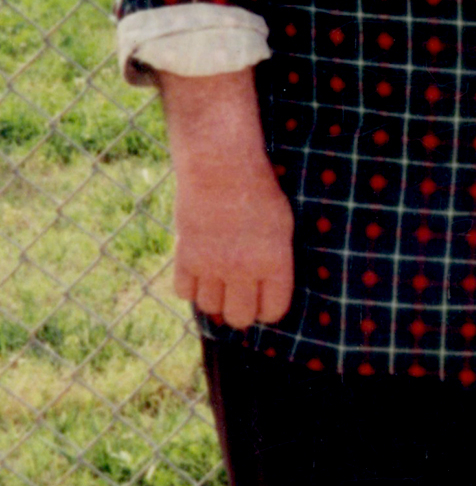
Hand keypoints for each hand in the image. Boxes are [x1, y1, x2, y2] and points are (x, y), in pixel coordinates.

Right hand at [172, 156, 294, 327]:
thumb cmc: (259, 192)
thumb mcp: (283, 226)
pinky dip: (191, 287)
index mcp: (274, 261)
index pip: (273, 311)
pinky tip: (200, 271)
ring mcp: (211, 265)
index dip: (270, 310)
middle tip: (242, 296)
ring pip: (209, 308)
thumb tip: (266, 290)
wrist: (221, 167)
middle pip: (239, 318)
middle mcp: (243, 269)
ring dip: (215, 299)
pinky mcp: (184, 257)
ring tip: (221, 280)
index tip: (266, 302)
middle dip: (242, 311)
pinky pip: (183, 292)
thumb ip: (275, 261)